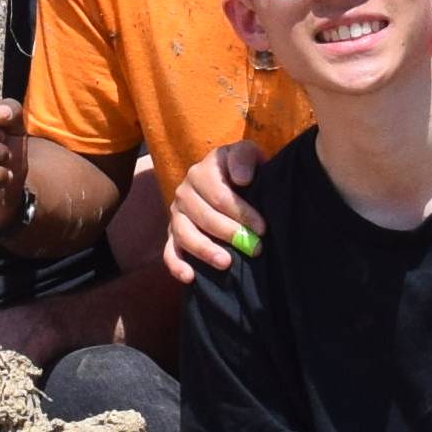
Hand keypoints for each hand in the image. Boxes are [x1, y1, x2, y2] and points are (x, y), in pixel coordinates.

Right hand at [162, 140, 262, 284]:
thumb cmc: (243, 170)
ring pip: (184, 234)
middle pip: (204, 216)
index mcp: (202, 171)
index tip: (263, 228)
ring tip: (226, 263)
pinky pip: (169, 250)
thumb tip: (241, 178)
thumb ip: (244, 158)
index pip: (219, 195)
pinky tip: (190, 277)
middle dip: (229, 233)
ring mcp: (176, 214)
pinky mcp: (172, 234)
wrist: (231, 181)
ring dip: (204, 250)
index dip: (241, 213)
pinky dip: (176, 264)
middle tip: (254, 248)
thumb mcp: (247, 154)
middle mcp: (185, 192)